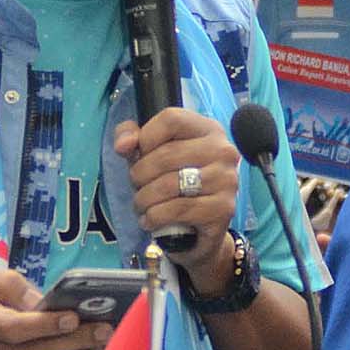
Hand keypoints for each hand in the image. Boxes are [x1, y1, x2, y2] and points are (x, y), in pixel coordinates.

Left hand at [113, 109, 240, 289]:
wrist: (199, 229)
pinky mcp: (223, 208)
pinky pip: (177, 210)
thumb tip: (123, 145)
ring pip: (169, 184)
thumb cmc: (174, 185)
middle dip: (139, 175)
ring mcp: (226, 179)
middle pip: (166, 155)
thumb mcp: (151, 154)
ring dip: (144, 198)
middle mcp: (223, 150)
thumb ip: (131, 137)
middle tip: (136, 187)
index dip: (146, 138)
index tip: (140, 155)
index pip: (171, 119)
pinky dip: (155, 217)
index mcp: (208, 129)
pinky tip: (151, 220)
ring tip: (141, 205)